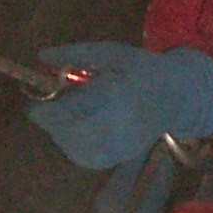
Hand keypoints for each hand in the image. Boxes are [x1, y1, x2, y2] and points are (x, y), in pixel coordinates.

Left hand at [25, 43, 212, 169]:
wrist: (177, 95)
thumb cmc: (140, 68)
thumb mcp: (109, 52)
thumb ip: (74, 53)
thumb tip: (41, 56)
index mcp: (112, 93)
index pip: (69, 111)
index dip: (45, 112)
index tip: (35, 106)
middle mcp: (117, 122)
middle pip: (69, 133)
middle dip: (51, 124)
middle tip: (47, 112)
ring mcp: (122, 143)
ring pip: (77, 149)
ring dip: (62, 136)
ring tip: (65, 120)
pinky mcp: (124, 155)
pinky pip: (90, 159)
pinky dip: (76, 149)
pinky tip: (78, 134)